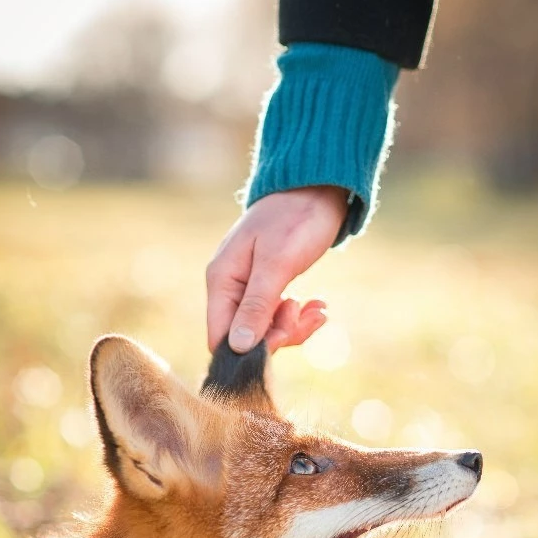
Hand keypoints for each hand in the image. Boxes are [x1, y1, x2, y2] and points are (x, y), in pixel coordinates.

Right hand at [206, 186, 347, 352]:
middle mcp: (230, 287)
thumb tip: (236, 348)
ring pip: (265, 330)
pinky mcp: (268, 288)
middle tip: (306, 315)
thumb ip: (256, 306)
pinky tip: (318, 305)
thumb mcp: (277, 264)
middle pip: (245, 338)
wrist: (316, 187)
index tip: (283, 337)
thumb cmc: (295, 219)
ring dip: (294, 326)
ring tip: (318, 307)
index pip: (220, 336)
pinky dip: (298, 317)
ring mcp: (248, 288)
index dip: (249, 349)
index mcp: (222, 280)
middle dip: (279, 334)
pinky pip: (277, 317)